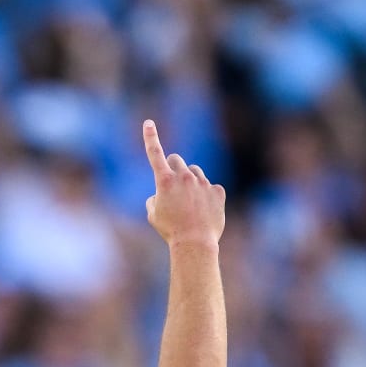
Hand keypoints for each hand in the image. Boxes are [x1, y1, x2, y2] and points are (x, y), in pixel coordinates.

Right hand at [143, 120, 224, 248]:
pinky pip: (210, 187)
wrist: (195, 243)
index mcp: (165, 181)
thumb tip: (161, 194)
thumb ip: (155, 198)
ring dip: (190, 181)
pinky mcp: (217, 191)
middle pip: (177, 159)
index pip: (155, 154)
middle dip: (173, 168)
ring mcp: (203, 183)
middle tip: (173, 184)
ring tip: (189, 203)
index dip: (150, 138)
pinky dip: (205, 195)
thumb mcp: (153, 215)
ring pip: (194, 172)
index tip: (148, 123)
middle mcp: (184, 177)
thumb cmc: (170, 230)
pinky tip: (203, 211)